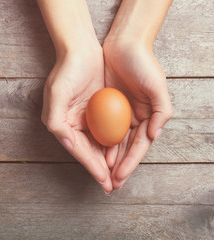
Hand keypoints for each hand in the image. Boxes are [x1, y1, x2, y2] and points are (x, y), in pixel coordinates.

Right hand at [41, 45, 112, 193]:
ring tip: (119, 178)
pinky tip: (122, 155)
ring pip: (99, 146)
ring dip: (108, 162)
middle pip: (89, 152)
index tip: (104, 180)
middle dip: (101, 170)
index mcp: (61, 124)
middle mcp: (73, 124)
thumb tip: (66, 143)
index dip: (91, 166)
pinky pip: (107, 133)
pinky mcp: (98, 112)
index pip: (79, 150)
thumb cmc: (67, 71)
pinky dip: (114, 145)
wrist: (81, 50)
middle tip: (113, 187)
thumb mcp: (56, 94)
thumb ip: (56, 121)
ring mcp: (87, 119)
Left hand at [103, 39, 172, 189]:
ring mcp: (118, 114)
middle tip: (109, 185)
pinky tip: (93, 152)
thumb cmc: (142, 63)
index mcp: (148, 117)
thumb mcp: (157, 85)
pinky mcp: (103, 106)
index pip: (138, 147)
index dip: (130, 163)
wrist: (123, 44)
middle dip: (118, 167)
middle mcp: (134, 118)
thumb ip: (161, 111)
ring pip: (112, 142)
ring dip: (107, 158)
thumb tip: (154, 136)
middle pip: (125, 149)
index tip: (119, 178)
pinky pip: (100, 128)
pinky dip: (98, 141)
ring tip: (100, 175)